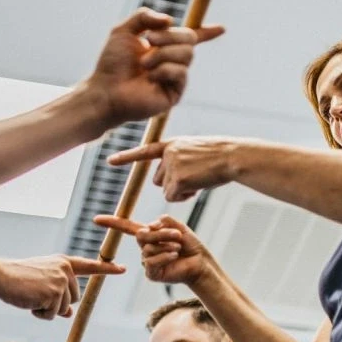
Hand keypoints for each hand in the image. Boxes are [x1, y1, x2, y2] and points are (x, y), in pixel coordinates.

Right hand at [0, 255, 124, 319]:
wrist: (0, 275)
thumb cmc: (18, 279)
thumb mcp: (41, 284)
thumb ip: (58, 294)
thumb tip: (69, 313)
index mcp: (63, 263)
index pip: (89, 266)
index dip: (107, 269)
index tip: (123, 269)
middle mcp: (65, 270)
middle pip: (73, 299)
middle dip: (56, 304)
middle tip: (36, 294)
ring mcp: (60, 281)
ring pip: (62, 309)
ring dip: (46, 310)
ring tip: (31, 296)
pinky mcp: (54, 293)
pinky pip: (52, 315)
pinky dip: (40, 314)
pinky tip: (29, 301)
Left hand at [84, 9, 223, 127]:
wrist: (105, 90)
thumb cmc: (112, 63)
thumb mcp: (124, 31)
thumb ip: (144, 16)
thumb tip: (170, 20)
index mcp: (163, 46)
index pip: (191, 37)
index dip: (207, 32)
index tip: (222, 28)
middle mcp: (172, 61)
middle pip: (190, 39)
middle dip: (170, 36)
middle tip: (149, 40)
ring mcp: (175, 78)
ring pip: (187, 54)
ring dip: (162, 54)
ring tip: (143, 64)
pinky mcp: (175, 94)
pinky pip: (181, 72)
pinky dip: (164, 70)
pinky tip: (150, 77)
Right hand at [95, 214, 212, 285]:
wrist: (200, 263)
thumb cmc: (190, 245)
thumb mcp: (178, 227)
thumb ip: (164, 221)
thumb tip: (149, 226)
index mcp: (149, 235)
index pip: (126, 227)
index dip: (112, 223)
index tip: (96, 220)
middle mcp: (145, 248)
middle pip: (141, 236)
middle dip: (160, 233)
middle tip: (178, 235)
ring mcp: (147, 261)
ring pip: (147, 249)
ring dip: (166, 245)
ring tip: (178, 247)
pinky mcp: (151, 274)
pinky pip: (151, 262)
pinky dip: (164, 256)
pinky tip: (174, 255)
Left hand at [109, 136, 250, 201]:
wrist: (232, 156)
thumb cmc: (221, 156)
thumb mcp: (197, 150)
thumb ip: (180, 159)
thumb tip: (172, 182)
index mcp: (173, 144)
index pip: (145, 151)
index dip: (126, 157)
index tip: (109, 161)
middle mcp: (168, 153)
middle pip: (158, 179)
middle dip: (173, 183)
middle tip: (195, 177)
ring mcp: (171, 165)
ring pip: (165, 189)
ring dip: (180, 190)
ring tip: (199, 179)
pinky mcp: (176, 179)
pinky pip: (172, 197)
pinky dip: (184, 196)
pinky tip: (198, 186)